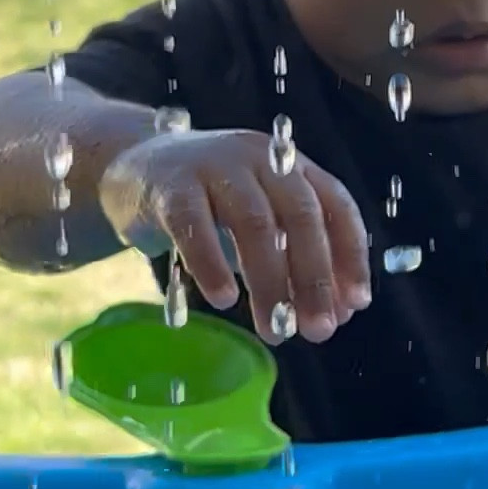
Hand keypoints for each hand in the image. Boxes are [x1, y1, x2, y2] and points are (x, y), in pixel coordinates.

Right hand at [99, 128, 370, 344]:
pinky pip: (194, 226)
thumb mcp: (259, 222)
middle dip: (315, 278)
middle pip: (300, 215)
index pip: (336, 204)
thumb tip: (337, 312)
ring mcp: (213, 166)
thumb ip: (295, 259)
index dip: (350, 255)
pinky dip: (213, 265)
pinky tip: (224, 300)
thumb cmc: (208, 202)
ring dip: (269, 282)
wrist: (131, 166)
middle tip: (319, 329)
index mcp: (289, 164)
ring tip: (274, 329)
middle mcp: (258, 158)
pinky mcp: (169, 186)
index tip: (356, 303)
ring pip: (253, 223)